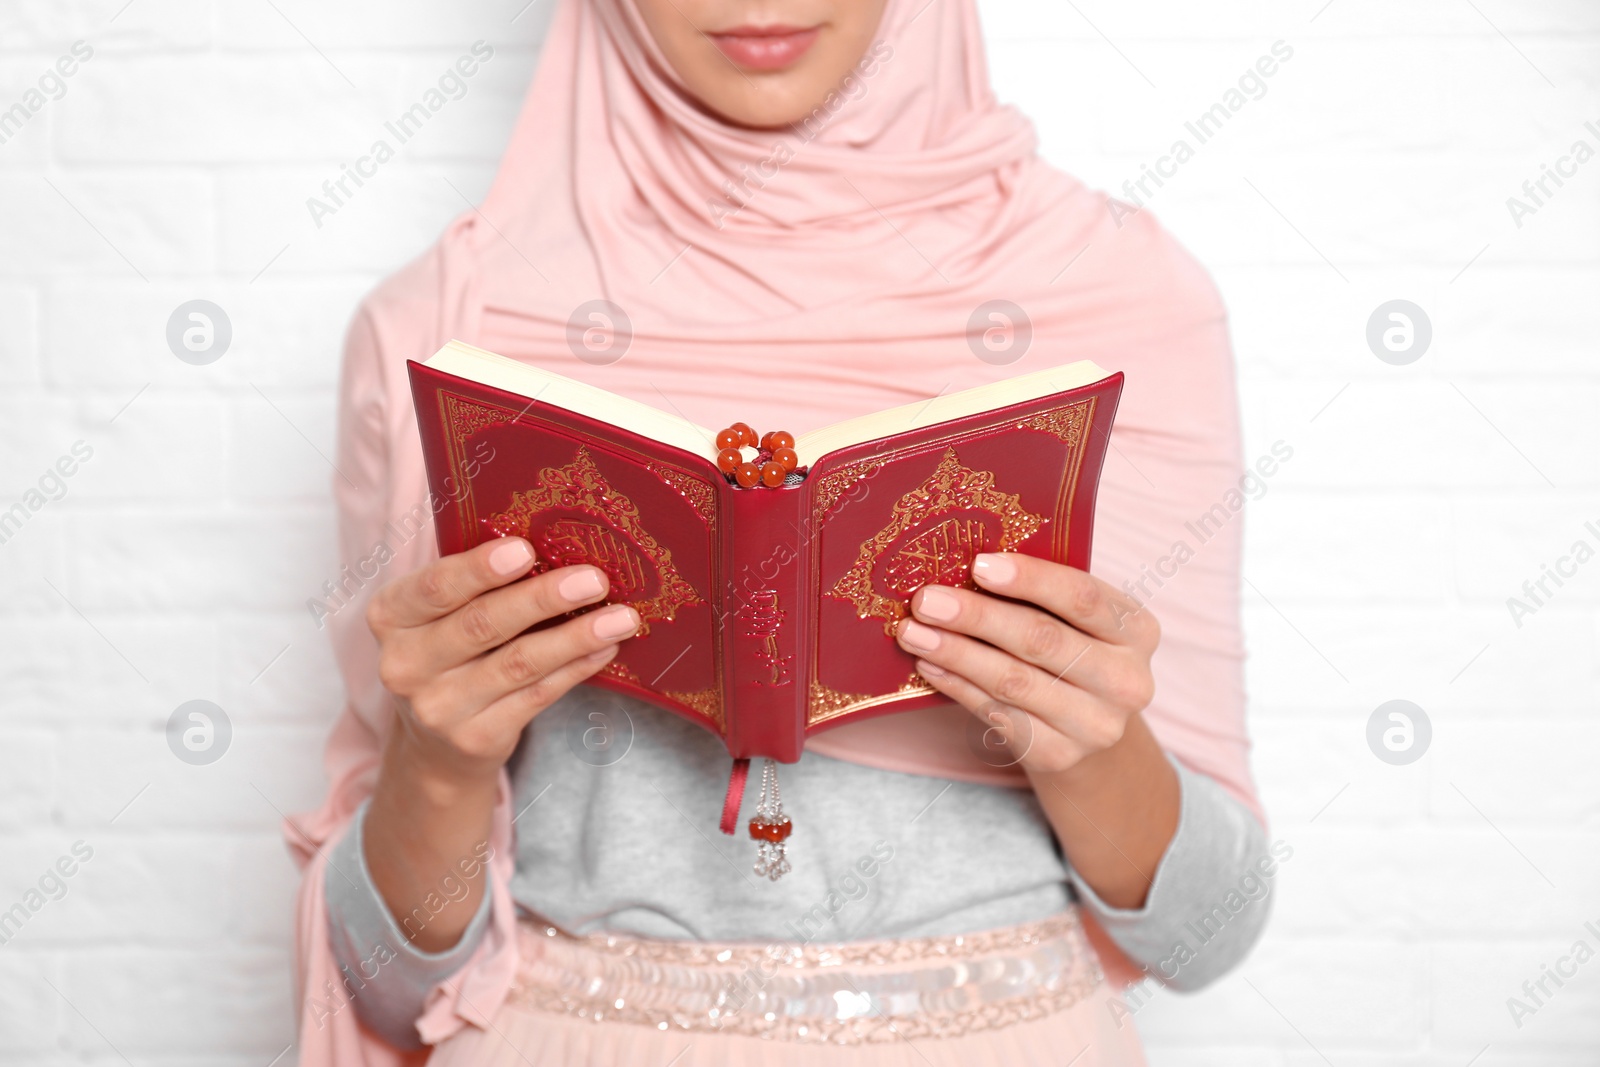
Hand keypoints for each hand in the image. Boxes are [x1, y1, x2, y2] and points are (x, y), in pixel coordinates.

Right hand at [360, 536, 639, 951]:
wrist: (432, 747)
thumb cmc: (448, 653)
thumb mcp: (439, 615)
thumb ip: (476, 585)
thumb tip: (557, 547)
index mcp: (390, 616)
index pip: (435, 587)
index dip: (479, 569)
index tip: (525, 551)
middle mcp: (405, 664)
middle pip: (482, 625)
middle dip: (542, 599)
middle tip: (593, 579)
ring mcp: (439, 707)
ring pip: (518, 663)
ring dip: (575, 636)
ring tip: (620, 616)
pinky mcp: (475, 738)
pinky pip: (537, 696)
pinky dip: (575, 668)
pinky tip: (605, 647)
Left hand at [894, 552, 1158, 775]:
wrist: (1090, 731)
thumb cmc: (1074, 651)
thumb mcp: (1078, 620)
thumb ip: (1042, 593)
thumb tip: (962, 562)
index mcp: (1137, 630)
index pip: (1082, 597)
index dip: (1030, 579)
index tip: (978, 565)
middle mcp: (1126, 680)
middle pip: (1042, 640)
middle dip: (977, 617)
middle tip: (927, 599)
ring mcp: (1095, 724)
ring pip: (1013, 681)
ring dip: (956, 653)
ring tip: (914, 631)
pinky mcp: (1059, 755)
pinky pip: (997, 715)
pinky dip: (957, 686)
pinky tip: (929, 666)